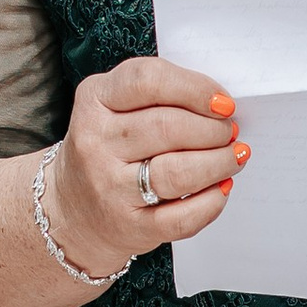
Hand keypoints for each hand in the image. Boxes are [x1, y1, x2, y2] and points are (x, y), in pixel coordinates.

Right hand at [42, 58, 242, 275]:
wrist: (73, 208)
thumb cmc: (109, 147)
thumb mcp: (116, 107)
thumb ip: (161, 96)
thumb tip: (220, 105)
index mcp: (94, 100)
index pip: (148, 81)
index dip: (195, 89)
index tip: (224, 102)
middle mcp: (95, 142)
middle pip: (169, 127)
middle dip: (213, 129)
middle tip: (229, 132)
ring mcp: (109, 187)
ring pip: (178, 172)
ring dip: (218, 162)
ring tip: (233, 156)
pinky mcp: (129, 225)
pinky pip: (181, 217)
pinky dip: (211, 202)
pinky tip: (220, 188)